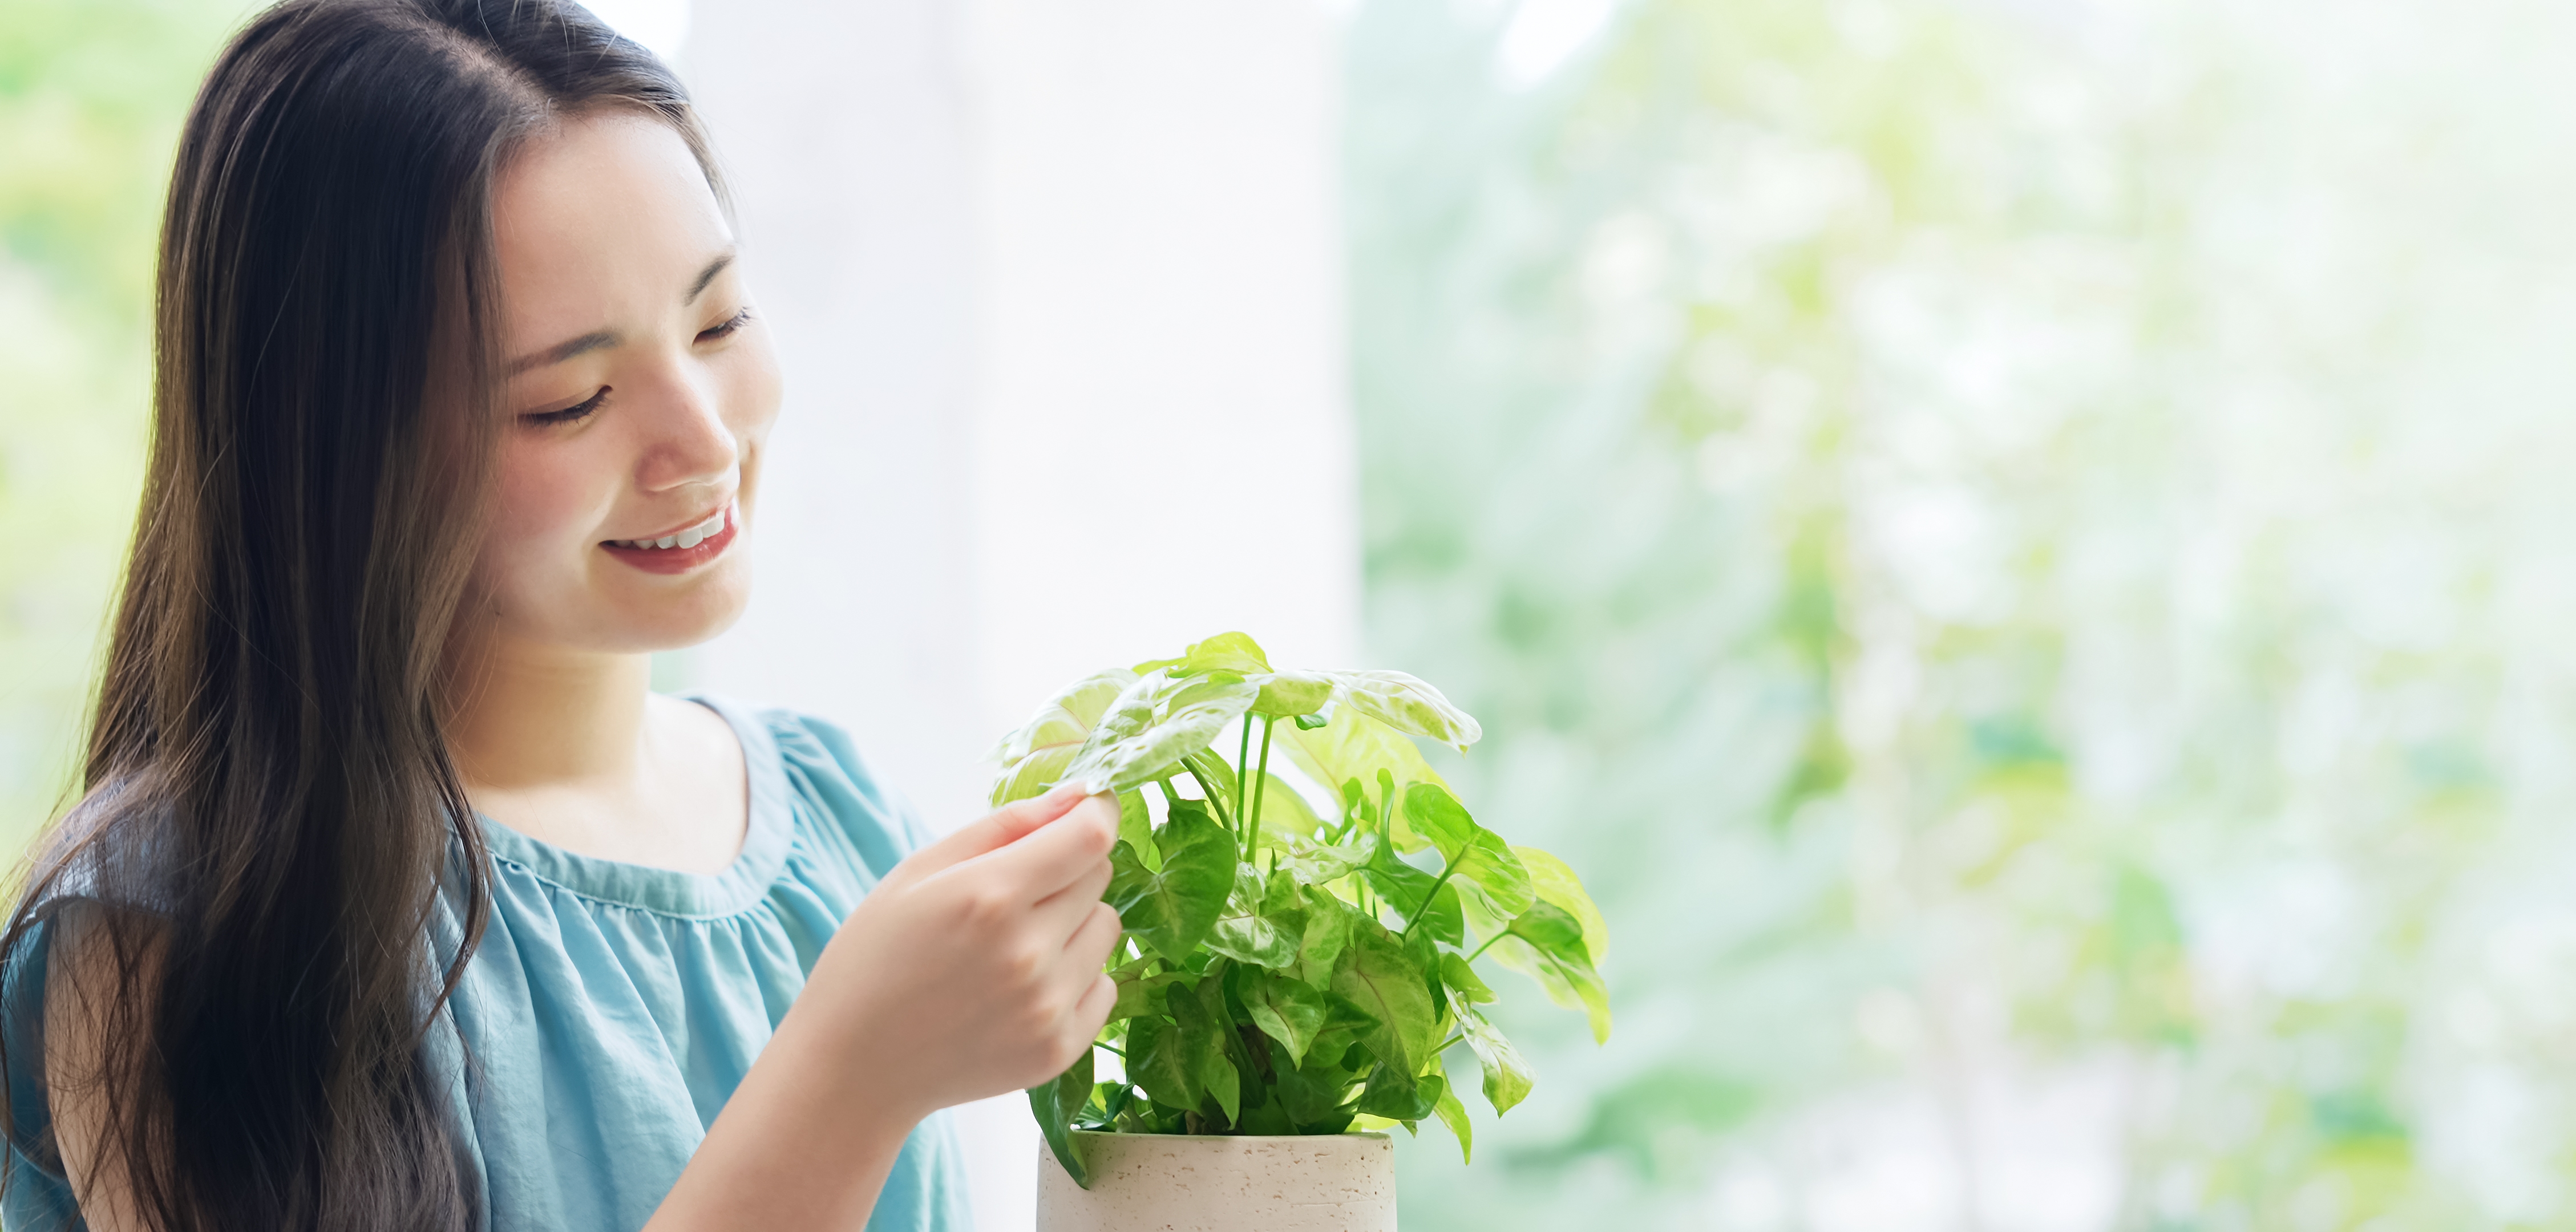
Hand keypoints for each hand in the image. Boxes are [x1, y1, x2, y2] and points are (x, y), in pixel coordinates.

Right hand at [792, 782, 1122, 1119]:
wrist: (854, 1068)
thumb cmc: (876, 957)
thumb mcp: (920, 871)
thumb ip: (1006, 825)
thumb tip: (1080, 793)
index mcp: (989, 896)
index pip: (1092, 835)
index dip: (1096, 813)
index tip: (1086, 811)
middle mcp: (1028, 953)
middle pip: (1099, 877)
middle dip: (1067, 870)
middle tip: (1014, 893)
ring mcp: (1047, 1008)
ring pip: (1106, 930)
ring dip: (1074, 924)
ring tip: (1014, 945)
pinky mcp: (1058, 1051)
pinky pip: (1105, 987)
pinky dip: (1076, 978)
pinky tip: (1023, 989)